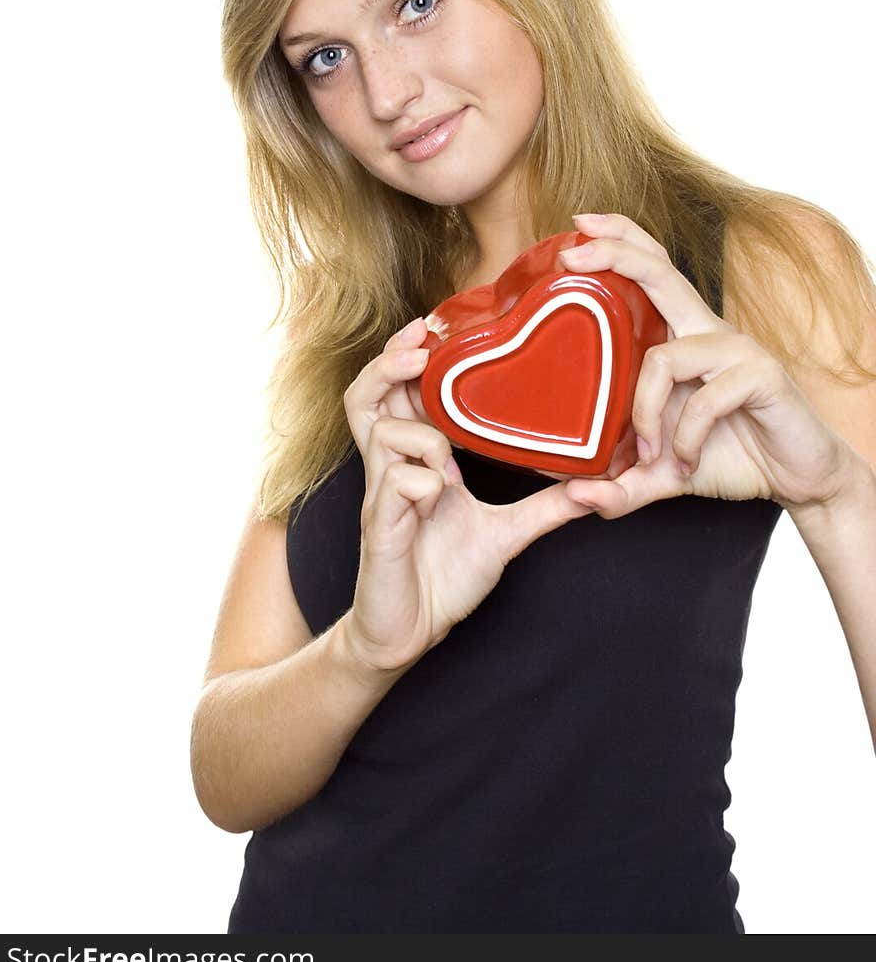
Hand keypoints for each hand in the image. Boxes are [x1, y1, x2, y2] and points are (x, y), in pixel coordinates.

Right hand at [342, 317, 597, 672]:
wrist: (409, 634)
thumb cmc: (442, 577)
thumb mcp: (506, 535)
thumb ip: (545, 509)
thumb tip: (596, 489)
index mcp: (413, 462)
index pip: (394, 394)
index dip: (406, 357)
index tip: (434, 328)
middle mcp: (390, 471)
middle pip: (364, 398)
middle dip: (389, 363)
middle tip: (420, 346)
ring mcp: (381, 498)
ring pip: (382, 434)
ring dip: (420, 432)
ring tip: (446, 452)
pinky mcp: (379, 530)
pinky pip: (393, 487)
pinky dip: (422, 481)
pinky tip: (443, 494)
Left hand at [553, 212, 849, 518]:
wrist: (799, 478)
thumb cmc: (731, 455)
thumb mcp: (665, 473)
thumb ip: (622, 485)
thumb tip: (576, 498)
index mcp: (683, 337)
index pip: (651, 271)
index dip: (617, 242)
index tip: (574, 232)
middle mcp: (706, 331)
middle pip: (659, 270)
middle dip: (612, 253)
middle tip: (571, 255)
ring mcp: (734, 349)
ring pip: (664, 356)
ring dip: (644, 412)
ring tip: (647, 453)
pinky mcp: (761, 376)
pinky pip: (704, 398)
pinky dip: (686, 437)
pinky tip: (687, 461)